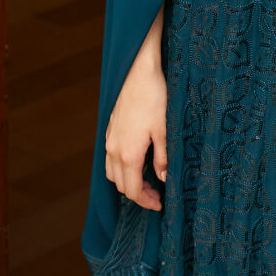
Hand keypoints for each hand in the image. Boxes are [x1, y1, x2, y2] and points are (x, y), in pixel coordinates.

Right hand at [105, 6, 166, 210]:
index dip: (145, 201)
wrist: (139, 70)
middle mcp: (114, 148)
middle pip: (120, 184)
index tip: (159, 205)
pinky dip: (121, 166)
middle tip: (157, 195)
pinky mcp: (111, 128)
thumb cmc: (155, 98)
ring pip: (112, 171)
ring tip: (147, 180)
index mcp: (128, 153)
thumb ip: (163, 157)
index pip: (132, 189)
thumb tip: (163, 179)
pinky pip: (110, 156)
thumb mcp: (166, 129)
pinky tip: (136, 159)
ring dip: (127, 180)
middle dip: (137, 193)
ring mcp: (110, 138)